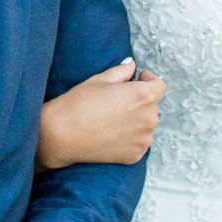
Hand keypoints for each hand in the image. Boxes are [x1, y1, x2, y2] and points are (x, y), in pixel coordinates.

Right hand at [36, 60, 164, 171]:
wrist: (60, 136)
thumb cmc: (77, 105)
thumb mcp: (99, 80)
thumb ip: (122, 71)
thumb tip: (132, 66)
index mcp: (143, 95)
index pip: (160, 85)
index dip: (149, 80)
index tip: (138, 80)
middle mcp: (149, 118)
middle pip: (152, 105)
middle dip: (139, 100)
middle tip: (116, 101)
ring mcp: (144, 139)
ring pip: (146, 125)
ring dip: (136, 120)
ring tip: (111, 119)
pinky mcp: (135, 155)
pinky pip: (139, 142)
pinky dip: (129, 137)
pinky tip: (110, 134)